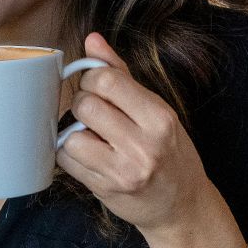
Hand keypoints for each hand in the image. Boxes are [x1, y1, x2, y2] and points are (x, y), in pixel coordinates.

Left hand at [56, 32, 214, 239]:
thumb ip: (122, 75)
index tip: (95, 88)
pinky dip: (68, 154)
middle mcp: (143, 144)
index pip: (108, 81)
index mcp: (159, 117)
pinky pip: (66, 163)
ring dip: (72, 133)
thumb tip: (92, 41)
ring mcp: (122, 170)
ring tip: (89, 136)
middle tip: (91, 114)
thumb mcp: (157, 111)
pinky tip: (84, 155)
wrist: (181, 206)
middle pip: (86, 105)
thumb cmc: (169, 153)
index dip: (91, 80)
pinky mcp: (103, 189)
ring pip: (71, 136)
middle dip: (81, 104)